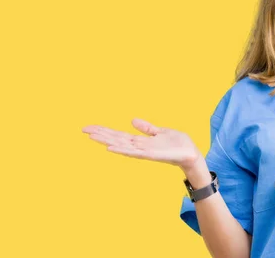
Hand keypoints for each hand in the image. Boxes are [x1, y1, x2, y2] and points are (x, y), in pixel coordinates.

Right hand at [82, 118, 201, 170]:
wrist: (191, 154)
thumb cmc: (177, 144)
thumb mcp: (160, 132)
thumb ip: (147, 128)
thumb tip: (132, 120)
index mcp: (140, 141)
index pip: (118, 135)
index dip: (104, 131)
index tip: (89, 127)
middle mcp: (139, 146)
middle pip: (115, 139)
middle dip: (100, 134)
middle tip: (84, 129)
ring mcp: (143, 151)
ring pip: (121, 145)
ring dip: (107, 141)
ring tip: (92, 136)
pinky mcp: (151, 155)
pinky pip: (134, 153)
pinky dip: (122, 150)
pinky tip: (110, 148)